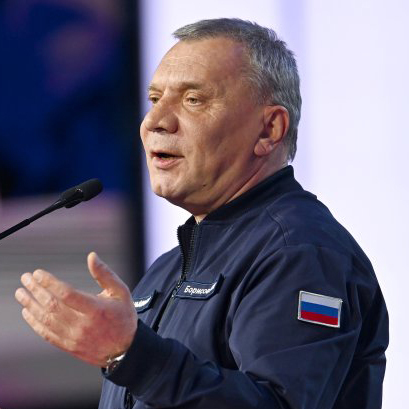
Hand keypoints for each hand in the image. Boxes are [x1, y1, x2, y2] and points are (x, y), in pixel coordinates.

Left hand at [15, 252, 137, 366]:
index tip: (38, 273)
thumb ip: (105, 274)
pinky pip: (47, 334)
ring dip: (30, 304)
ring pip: (46, 320)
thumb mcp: (121, 292)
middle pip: (52, 305)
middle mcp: (83, 325)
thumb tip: (91, 256)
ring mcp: (74, 338)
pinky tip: (27, 311)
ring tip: (21, 292)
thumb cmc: (123, 316)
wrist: (126, 349)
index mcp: (96, 309)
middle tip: (25, 278)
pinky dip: (34, 322)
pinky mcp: (69, 346)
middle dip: (36, 290)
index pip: (67, 294)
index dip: (50, 282)